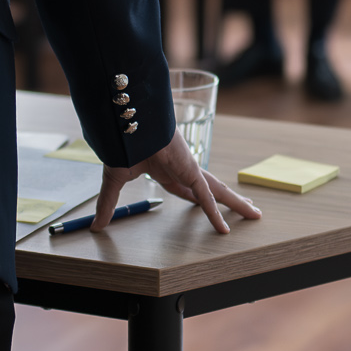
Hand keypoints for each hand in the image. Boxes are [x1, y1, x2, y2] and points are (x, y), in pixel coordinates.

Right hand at [94, 132, 262, 233]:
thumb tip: (96, 226)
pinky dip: (214, 213)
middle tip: (246, 209)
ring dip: (235, 203)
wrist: (125, 122)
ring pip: (217, 192)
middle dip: (228, 200)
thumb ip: (108, 203)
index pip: (188, 189)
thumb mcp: (114, 181)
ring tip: (255, 214)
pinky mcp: (190, 170)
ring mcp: (189, 169)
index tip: (206, 208)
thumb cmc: (122, 142)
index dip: (199, 200)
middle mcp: (182, 169)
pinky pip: (205, 196)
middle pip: (211, 191)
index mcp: (166, 169)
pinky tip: (224, 228)